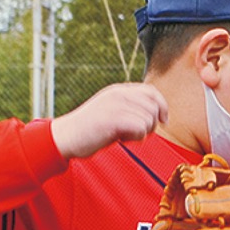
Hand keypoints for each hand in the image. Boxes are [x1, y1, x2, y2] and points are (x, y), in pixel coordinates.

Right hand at [51, 84, 168, 159]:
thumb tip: (158, 114)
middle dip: (152, 125)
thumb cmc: (92, 130)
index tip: (163, 121)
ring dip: (142, 133)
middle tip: (135, 133)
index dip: (162, 106)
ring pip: (149, 120)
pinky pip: (141, 128)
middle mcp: (118, 94)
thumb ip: (132, 108)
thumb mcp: (113, 112)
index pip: (152, 91)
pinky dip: (137, 138)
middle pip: (154, 108)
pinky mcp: (113, 119)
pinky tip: (122, 139)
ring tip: (124, 136)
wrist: (67, 136)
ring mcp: (115, 105)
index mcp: (119, 90)